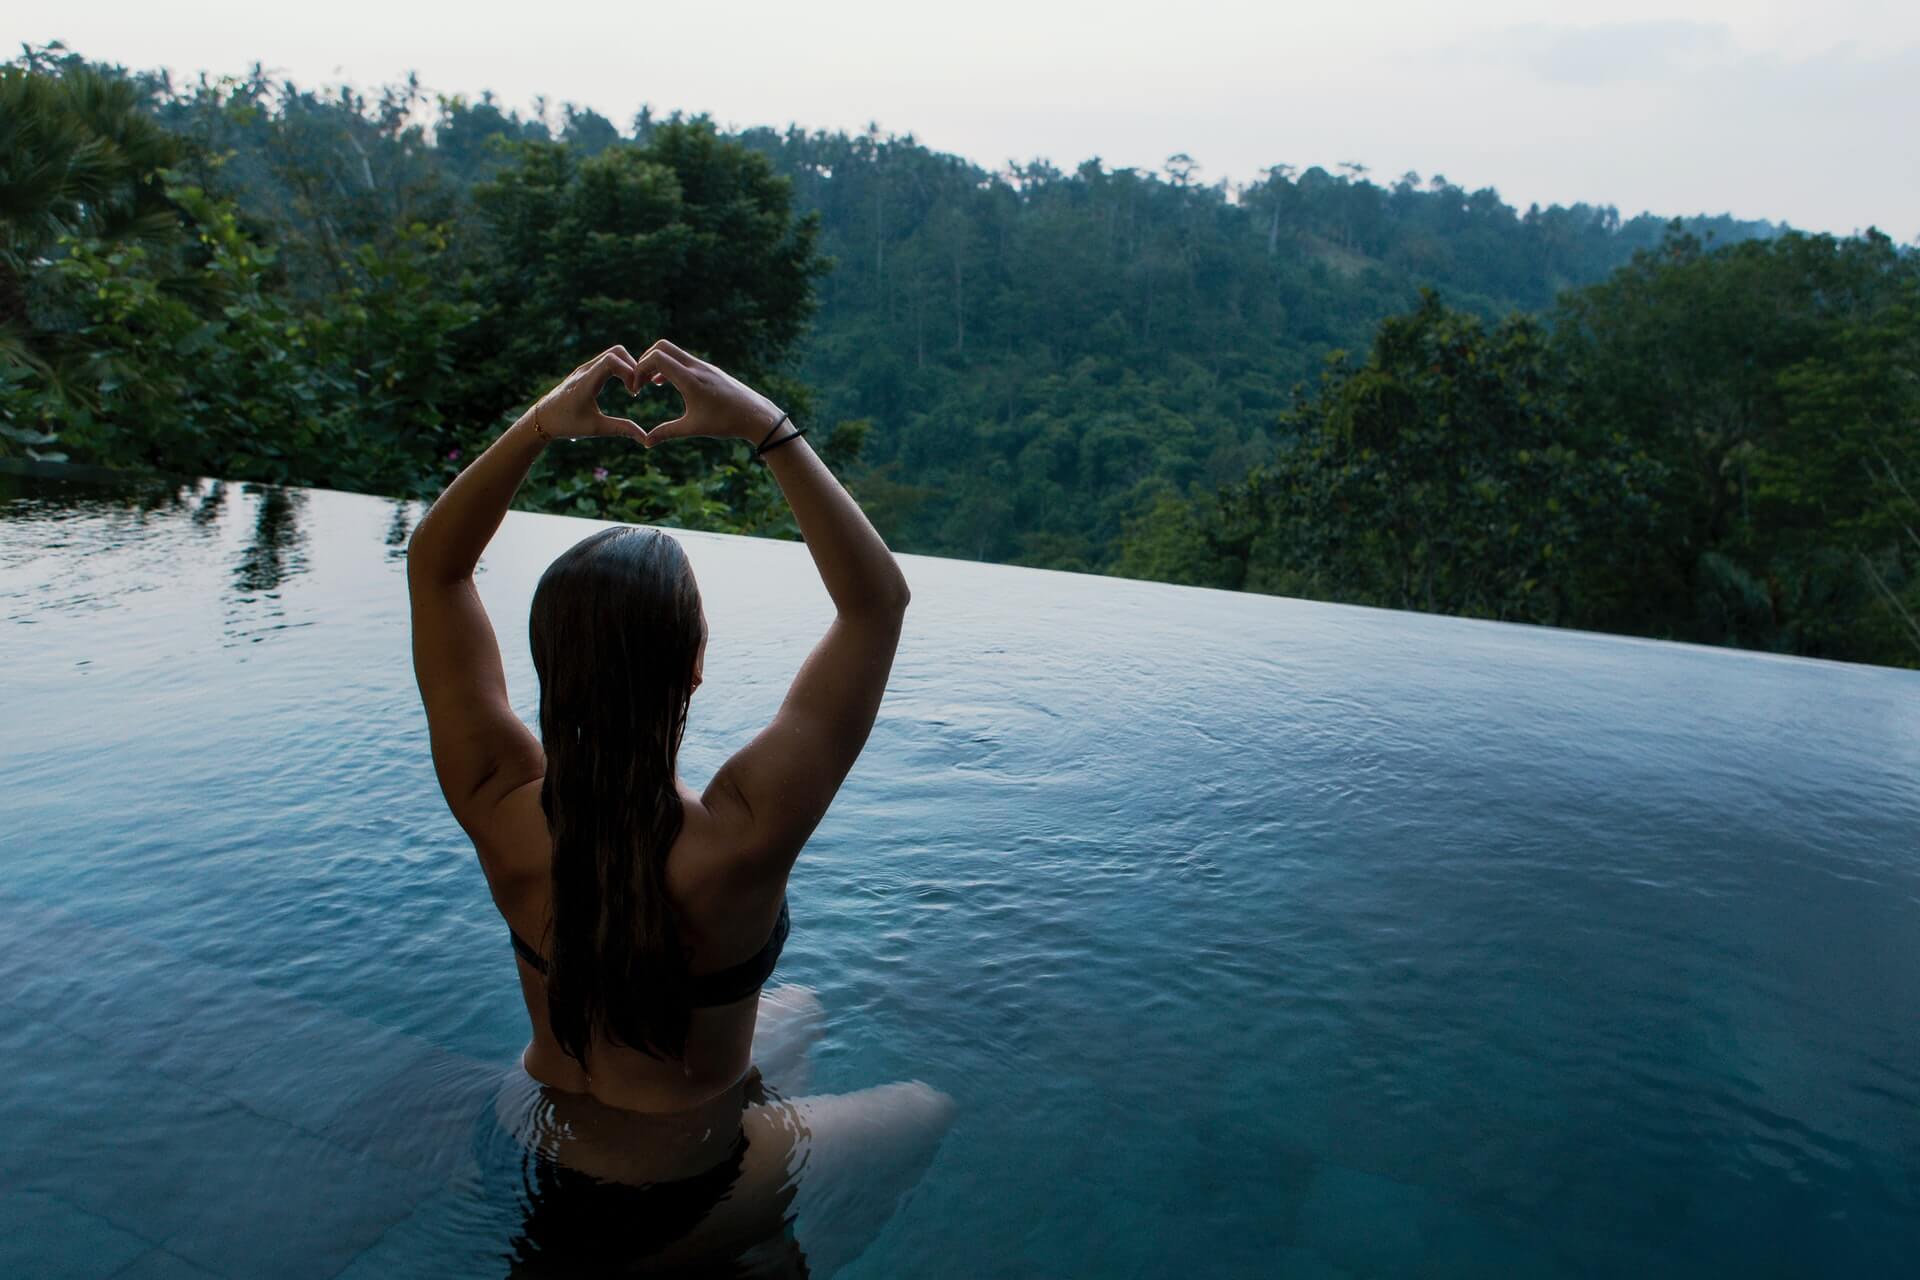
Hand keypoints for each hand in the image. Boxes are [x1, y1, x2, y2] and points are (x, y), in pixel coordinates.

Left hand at [529, 347, 646, 441]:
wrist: (542, 419)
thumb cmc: (567, 425)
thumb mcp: (595, 429)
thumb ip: (621, 429)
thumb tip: (646, 439)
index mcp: (586, 383)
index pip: (612, 361)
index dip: (630, 372)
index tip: (634, 393)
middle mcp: (585, 370)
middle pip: (617, 352)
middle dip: (633, 366)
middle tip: (637, 388)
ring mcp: (585, 368)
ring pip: (613, 354)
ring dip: (627, 367)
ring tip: (633, 388)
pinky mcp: (585, 370)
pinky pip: (607, 360)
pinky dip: (620, 368)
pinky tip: (624, 386)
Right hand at [629, 339, 785, 447]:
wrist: (756, 415)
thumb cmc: (725, 423)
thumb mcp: (693, 428)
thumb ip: (667, 432)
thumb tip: (645, 443)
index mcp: (690, 379)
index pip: (656, 358)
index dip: (639, 370)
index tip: (635, 389)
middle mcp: (697, 367)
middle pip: (662, 347)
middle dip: (645, 361)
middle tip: (639, 382)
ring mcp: (704, 366)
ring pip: (674, 352)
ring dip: (658, 364)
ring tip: (650, 384)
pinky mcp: (710, 370)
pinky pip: (684, 360)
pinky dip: (670, 366)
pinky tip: (666, 383)